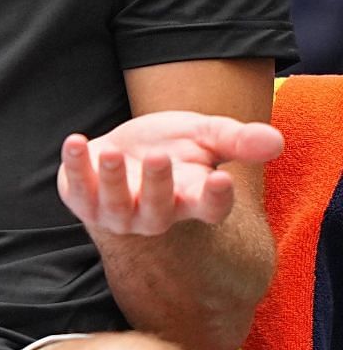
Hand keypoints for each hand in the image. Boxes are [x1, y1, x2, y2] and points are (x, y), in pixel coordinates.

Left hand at [59, 111, 284, 235]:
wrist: (127, 148)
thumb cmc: (172, 145)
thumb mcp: (205, 135)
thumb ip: (236, 140)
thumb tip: (275, 141)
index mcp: (193, 200)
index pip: (210, 210)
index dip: (216, 200)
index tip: (222, 181)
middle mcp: (155, 214)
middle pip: (158, 210)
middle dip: (157, 185)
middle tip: (159, 156)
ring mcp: (116, 212)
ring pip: (114, 207)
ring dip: (111, 180)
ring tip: (111, 152)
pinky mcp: (83, 199)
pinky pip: (76, 189)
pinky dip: (73, 168)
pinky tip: (75, 142)